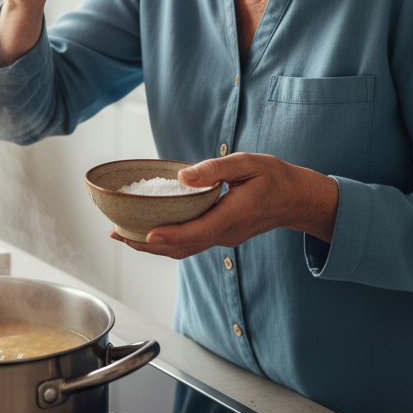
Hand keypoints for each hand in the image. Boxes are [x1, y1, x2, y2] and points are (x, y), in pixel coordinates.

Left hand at [113, 152, 338, 259]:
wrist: (297, 199)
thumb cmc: (275, 177)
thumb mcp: (249, 163)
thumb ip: (216, 169)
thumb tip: (185, 176)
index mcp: (232, 216)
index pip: (196, 231)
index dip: (168, 235)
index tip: (143, 234)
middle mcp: (225, 233)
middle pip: (181, 246)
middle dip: (146, 243)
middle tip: (115, 235)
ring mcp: (223, 238)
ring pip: (183, 249)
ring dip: (153, 246)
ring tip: (122, 236)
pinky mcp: (221, 236)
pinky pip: (190, 244)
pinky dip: (167, 241)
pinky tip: (149, 233)